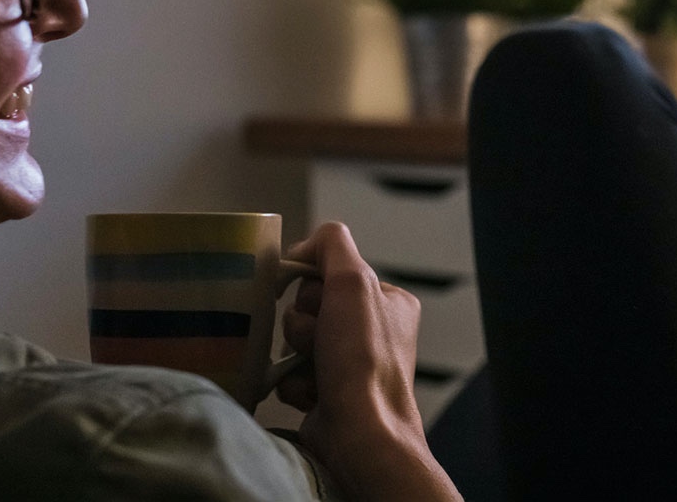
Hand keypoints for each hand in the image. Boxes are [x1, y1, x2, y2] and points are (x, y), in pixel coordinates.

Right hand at [278, 223, 458, 501]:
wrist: (360, 433)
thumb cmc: (362, 358)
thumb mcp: (353, 282)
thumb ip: (333, 245)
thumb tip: (307, 244)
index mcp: (387, 300)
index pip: (330, 271)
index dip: (312, 284)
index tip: (316, 300)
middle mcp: (372, 330)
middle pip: (308, 305)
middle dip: (303, 323)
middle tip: (319, 340)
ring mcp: (349, 363)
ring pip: (295, 339)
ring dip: (296, 354)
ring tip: (317, 371)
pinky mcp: (326, 392)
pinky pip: (290, 373)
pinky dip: (294, 382)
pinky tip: (313, 394)